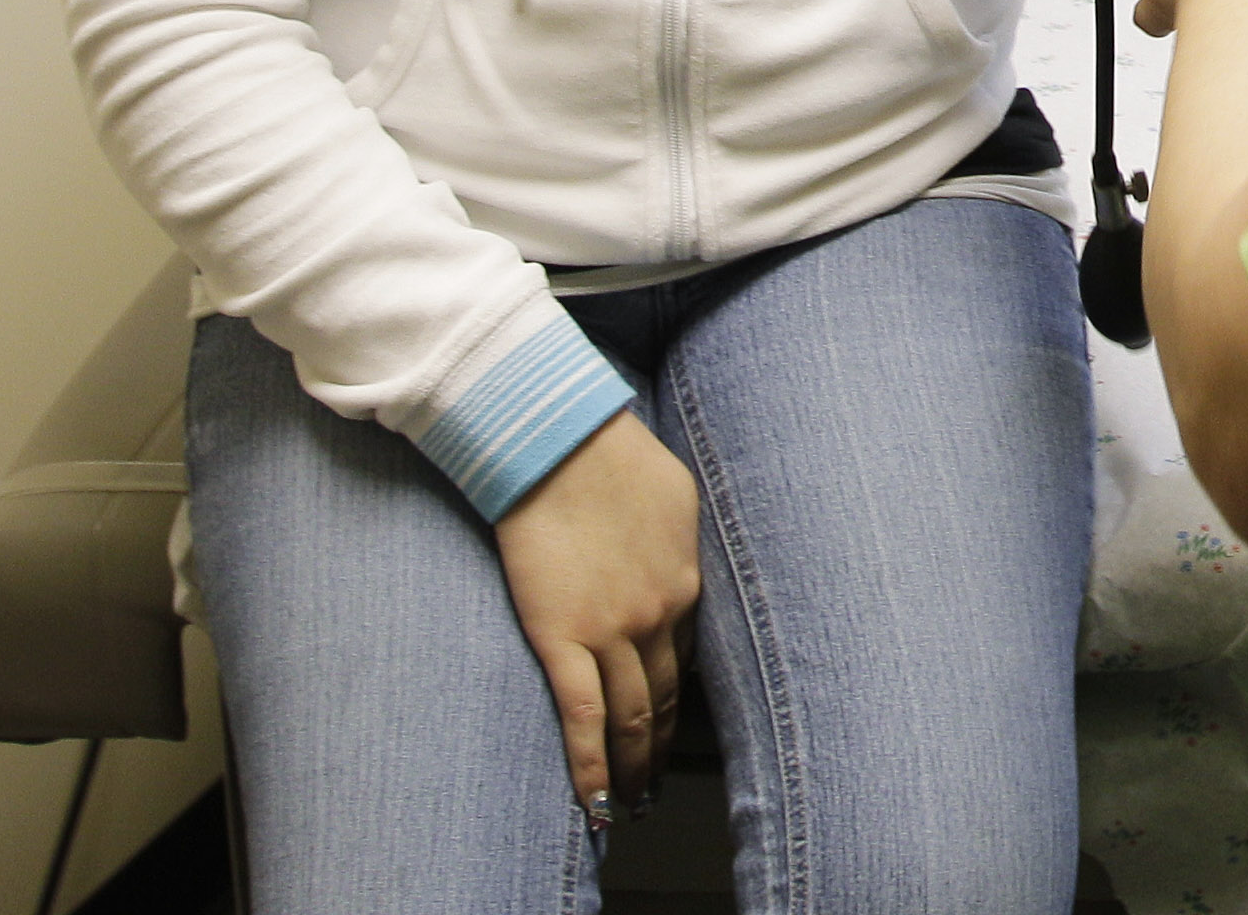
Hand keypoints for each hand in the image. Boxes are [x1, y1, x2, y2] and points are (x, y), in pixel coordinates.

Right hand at [493, 408, 699, 826]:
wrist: (561, 445)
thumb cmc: (616, 459)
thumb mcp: (675, 500)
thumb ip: (677, 544)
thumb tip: (673, 564)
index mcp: (685, 584)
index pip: (686, 659)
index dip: (678, 699)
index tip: (669, 725)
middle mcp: (658, 617)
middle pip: (665, 699)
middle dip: (659, 748)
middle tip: (653, 786)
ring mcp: (612, 632)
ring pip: (631, 717)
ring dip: (631, 766)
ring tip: (628, 802)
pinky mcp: (563, 637)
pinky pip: (582, 716)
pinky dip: (590, 764)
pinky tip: (593, 799)